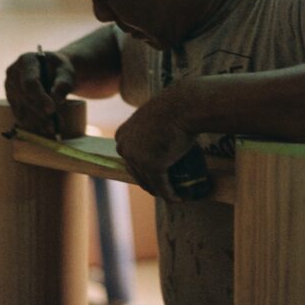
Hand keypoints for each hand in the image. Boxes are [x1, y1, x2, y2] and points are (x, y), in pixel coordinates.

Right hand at [4, 50, 74, 135]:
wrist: (54, 71)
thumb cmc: (60, 70)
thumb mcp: (67, 73)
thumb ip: (63, 83)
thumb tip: (56, 99)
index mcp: (26, 61)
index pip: (29, 82)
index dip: (40, 97)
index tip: (52, 109)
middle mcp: (13, 73)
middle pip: (25, 97)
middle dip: (40, 112)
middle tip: (55, 124)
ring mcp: (10, 87)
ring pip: (21, 108)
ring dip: (36, 121)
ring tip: (52, 129)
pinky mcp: (12, 99)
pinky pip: (19, 113)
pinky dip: (31, 123)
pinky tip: (42, 129)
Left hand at [115, 85, 194, 201]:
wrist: (183, 106)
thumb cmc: (173, 107)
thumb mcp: (154, 118)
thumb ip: (150, 129)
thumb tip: (160, 136)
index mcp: (122, 135)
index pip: (130, 157)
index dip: (142, 168)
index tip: (155, 173)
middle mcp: (124, 148)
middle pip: (136, 172)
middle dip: (149, 182)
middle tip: (165, 185)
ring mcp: (137, 158)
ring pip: (148, 182)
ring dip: (160, 191)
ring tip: (173, 193)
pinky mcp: (152, 166)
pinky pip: (161, 186)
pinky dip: (170, 194)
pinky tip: (178, 198)